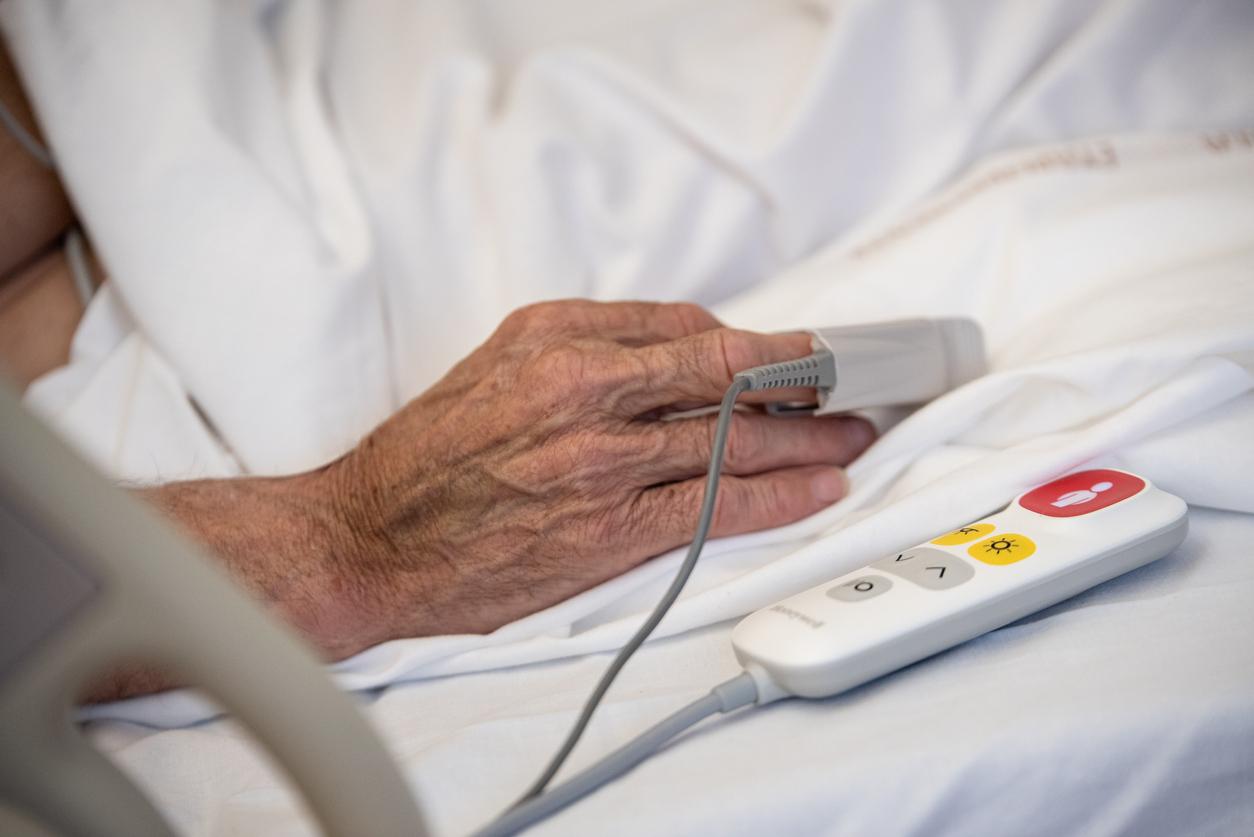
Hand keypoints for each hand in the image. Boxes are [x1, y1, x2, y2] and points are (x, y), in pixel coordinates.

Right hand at [314, 300, 874, 654]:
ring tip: (852, 434)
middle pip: (727, 377)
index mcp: (560, 343)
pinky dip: (780, 495)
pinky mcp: (611, 531)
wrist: (374, 539)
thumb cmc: (430, 454)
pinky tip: (819, 487)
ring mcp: (604, 465)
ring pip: (734, 441)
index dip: (757, 341)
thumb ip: (592, 340)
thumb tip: (685, 341)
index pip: (692, 329)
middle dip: (802, 381)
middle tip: (848, 384)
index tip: (793, 349)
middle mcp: (586, 394)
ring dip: (808, 437)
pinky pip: (716, 506)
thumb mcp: (499, 360)